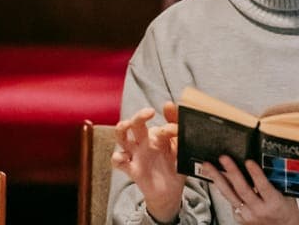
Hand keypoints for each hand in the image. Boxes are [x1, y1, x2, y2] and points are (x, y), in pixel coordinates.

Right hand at [111, 102, 183, 222]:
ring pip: (122, 137)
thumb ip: (178, 129)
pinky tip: (122, 157)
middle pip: (136, 123)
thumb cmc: (175, 166)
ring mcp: (137, 155)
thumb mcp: (181, 148)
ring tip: (126, 125)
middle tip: (149, 112)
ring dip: (121, 129)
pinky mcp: (132, 169)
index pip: (160, 126)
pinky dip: (117, 157)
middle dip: (140, 116)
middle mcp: (145, 142)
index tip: (175, 131)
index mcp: (158, 136)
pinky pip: (118, 161)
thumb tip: (171, 107)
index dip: (168, 126)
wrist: (170, 192)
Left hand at [201, 155, 298, 224]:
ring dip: (218, 179)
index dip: (256, 174)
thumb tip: (262, 163)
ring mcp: (248, 216)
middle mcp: (259, 211)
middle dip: (232, 172)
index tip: (249, 161)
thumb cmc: (285, 210)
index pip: (264, 187)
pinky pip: (229, 201)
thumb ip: (275, 181)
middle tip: (224, 158)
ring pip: (230, 195)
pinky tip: (215, 178)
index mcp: (274, 203)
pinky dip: (222, 188)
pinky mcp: (240, 218)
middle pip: (243, 190)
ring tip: (209, 167)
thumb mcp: (286, 194)